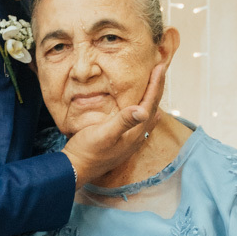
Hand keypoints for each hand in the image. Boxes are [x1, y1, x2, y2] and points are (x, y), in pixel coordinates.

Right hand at [62, 63, 165, 188]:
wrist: (75, 169)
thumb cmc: (87, 150)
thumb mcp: (104, 134)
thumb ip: (123, 122)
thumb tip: (144, 111)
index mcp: (134, 131)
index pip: (150, 102)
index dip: (156, 84)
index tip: (160, 66)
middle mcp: (137, 136)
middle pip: (152, 107)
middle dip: (157, 88)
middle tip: (160, 70)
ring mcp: (130, 140)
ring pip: (147, 115)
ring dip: (151, 99)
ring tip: (155, 86)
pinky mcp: (123, 142)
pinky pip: (139, 122)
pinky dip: (143, 110)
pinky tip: (142, 111)